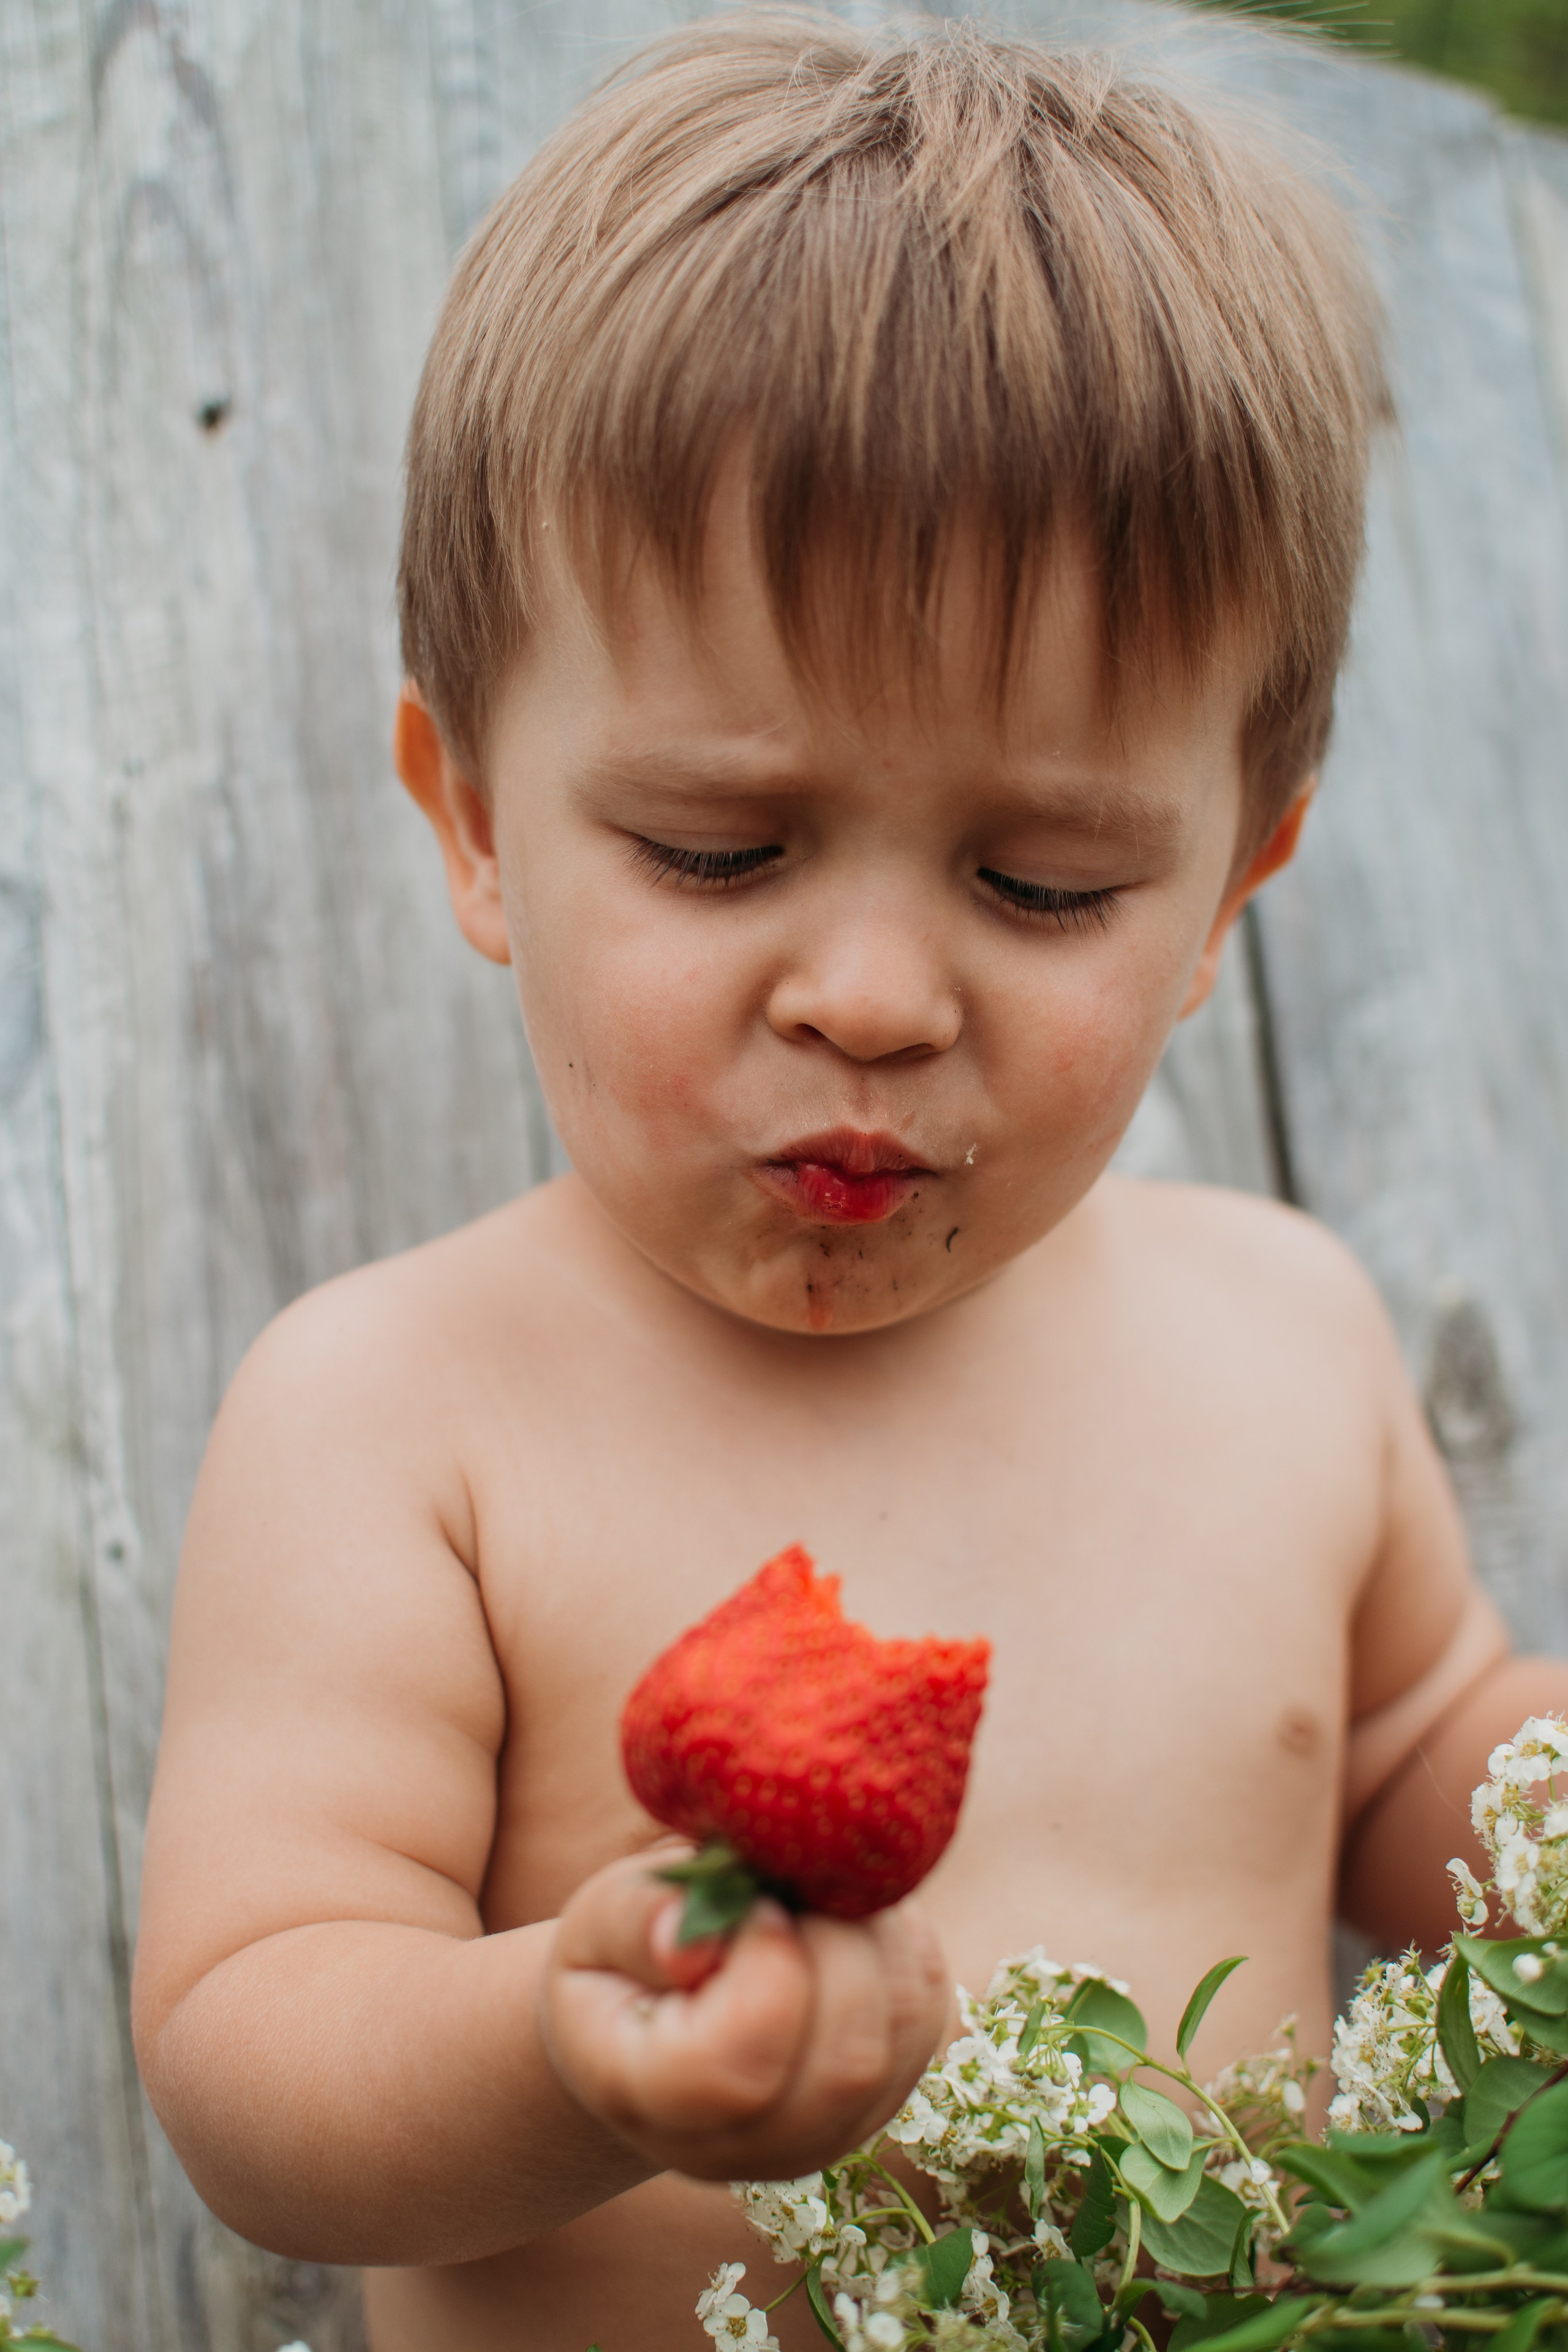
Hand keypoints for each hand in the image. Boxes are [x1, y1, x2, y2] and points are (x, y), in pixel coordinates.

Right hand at [539, 1843, 950, 2181]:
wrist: (655, 2017)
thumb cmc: (621, 1960)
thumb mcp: (597, 1923)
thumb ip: (636, 1924)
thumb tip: (689, 1943)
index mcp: (652, 2103)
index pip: (737, 2069)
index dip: (765, 1966)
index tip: (750, 1901)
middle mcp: (745, 2149)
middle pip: (844, 2063)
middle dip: (838, 1941)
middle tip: (793, 1885)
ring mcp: (824, 2136)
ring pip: (903, 2031)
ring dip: (876, 1935)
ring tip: (819, 1892)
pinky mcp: (881, 2097)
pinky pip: (927, 2011)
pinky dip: (902, 1943)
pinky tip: (846, 1915)